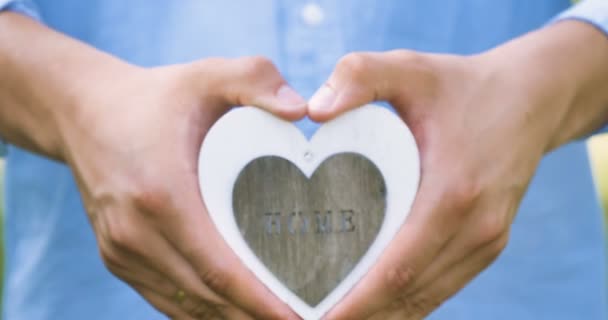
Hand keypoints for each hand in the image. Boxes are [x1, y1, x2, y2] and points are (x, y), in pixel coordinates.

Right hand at [61, 57, 305, 318]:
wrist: (84, 110)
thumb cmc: (155, 97)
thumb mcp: (206, 74)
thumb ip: (256, 79)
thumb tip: (302, 110)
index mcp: (163, 195)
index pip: (219, 270)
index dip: (260, 302)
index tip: (297, 318)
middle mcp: (136, 233)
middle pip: (204, 298)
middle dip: (252, 317)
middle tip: (300, 319)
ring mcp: (120, 250)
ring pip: (183, 306)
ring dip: (228, 318)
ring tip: (271, 317)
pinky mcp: (115, 255)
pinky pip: (162, 299)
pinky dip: (198, 313)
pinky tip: (230, 311)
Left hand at [308, 21, 607, 318]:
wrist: (529, 98)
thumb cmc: (461, 86)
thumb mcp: (411, 68)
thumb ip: (361, 76)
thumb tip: (315, 109)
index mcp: (451, 194)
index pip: (397, 270)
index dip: (357, 302)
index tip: (320, 318)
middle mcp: (475, 229)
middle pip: (409, 294)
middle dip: (361, 314)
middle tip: (314, 318)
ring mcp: (486, 240)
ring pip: (427, 297)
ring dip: (383, 314)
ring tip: (337, 316)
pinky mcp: (489, 242)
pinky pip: (443, 286)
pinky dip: (409, 302)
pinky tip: (377, 304)